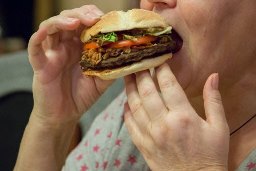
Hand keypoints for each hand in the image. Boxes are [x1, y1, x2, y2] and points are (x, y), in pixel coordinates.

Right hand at [28, 5, 112, 125]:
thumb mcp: (101, 81)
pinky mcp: (40, 65)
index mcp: (80, 47)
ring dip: (62, 21)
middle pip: (69, 20)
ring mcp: (52, 53)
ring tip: (76, 22)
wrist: (65, 115)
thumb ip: (112, 68)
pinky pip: (34, 48)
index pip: (85, 24)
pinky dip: (37, 37)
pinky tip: (45, 32)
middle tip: (93, 18)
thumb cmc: (82, 96)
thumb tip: (128, 57)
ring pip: (51, 28)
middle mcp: (65, 46)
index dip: (94, 17)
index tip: (106, 19)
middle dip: (81, 15)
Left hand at [124, 63, 229, 170]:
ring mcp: (150, 135)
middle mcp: (163, 124)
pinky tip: (125, 103)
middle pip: (146, 92)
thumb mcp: (219, 127)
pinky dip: (126, 112)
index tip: (157, 58)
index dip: (161, 69)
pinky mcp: (143, 146)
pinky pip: (130, 125)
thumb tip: (213, 76)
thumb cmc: (211, 154)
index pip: (168, 85)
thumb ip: (214, 100)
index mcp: (183, 117)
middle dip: (140, 73)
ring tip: (126, 75)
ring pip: (135, 106)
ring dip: (129, 88)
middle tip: (136, 61)